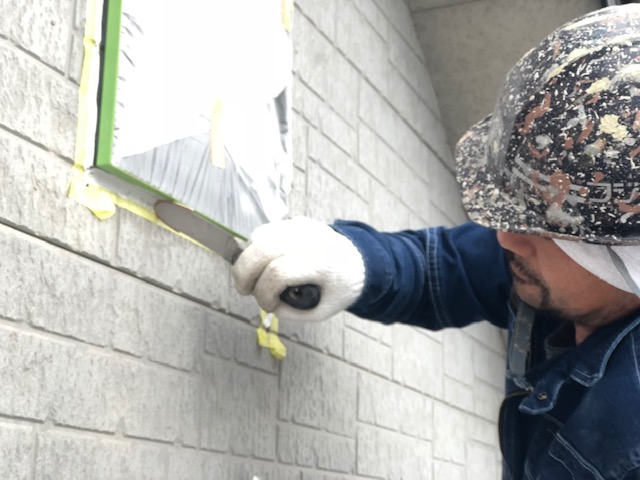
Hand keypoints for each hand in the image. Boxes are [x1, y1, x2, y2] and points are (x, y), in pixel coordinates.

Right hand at [232, 217, 364, 321]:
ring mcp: (302, 226)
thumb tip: (266, 301)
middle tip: (243, 290)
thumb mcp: (321, 310)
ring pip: (259, 236)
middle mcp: (312, 239)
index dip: (264, 293)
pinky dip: (256, 248)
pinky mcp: (295, 222)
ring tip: (252, 278)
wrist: (360, 262)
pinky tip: (262, 263)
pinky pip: (265, 231)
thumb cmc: (340, 288)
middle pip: (262, 248)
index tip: (268, 306)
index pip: (279, 272)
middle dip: (244, 273)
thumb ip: (291, 310)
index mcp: (323, 264)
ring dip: (248, 259)